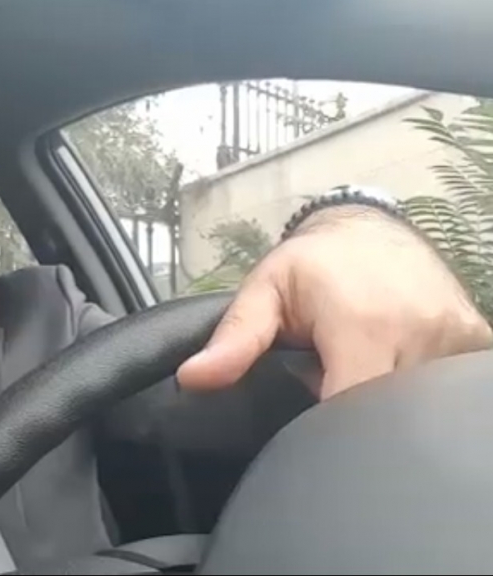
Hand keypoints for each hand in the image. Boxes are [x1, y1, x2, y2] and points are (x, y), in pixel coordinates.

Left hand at [176, 206, 492, 398]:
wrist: (372, 228)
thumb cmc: (312, 264)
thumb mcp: (265, 291)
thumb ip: (235, 339)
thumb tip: (193, 377)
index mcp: (363, 324)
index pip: (351, 409)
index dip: (326, 429)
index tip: (308, 421)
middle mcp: (419, 331)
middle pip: (385, 414)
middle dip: (352, 414)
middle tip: (329, 380)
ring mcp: (455, 337)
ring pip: (416, 403)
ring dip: (384, 396)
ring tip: (357, 366)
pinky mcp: (475, 339)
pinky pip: (447, 385)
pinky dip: (416, 387)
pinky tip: (392, 364)